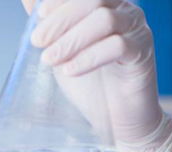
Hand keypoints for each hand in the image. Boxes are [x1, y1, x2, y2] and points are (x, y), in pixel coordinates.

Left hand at [21, 0, 171, 151]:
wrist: (117, 119)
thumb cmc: (91, 84)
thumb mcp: (62, 53)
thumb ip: (49, 27)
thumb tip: (28, 1)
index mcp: (105, 6)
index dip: (60, 1)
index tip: (38, 16)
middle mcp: (124, 12)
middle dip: (61, 19)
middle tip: (37, 41)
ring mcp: (136, 30)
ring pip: (105, 19)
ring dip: (72, 39)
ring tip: (50, 60)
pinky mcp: (143, 53)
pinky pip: (118, 46)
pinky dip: (89, 57)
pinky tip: (70, 71)